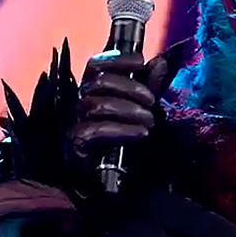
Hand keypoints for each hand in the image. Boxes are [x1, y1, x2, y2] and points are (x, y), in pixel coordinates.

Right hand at [68, 48, 175, 165]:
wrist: (106, 177)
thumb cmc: (121, 137)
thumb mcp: (140, 107)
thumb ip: (149, 86)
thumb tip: (160, 63)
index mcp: (91, 90)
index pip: (96, 64)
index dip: (117, 59)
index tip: (140, 62)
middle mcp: (79, 101)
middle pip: (100, 81)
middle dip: (131, 87)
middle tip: (151, 101)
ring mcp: (74, 121)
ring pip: (98, 105)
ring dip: (130, 111)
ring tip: (150, 121)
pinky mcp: (76, 143)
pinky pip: (97, 130)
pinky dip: (123, 130)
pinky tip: (141, 133)